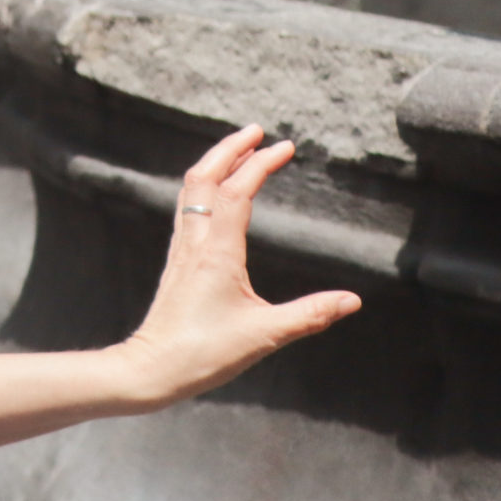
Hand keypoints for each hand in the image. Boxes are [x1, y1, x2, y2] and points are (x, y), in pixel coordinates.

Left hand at [110, 127, 359, 407]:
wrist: (148, 370)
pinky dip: (204, 188)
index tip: (285, 146)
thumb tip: (352, 301)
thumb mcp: (264, 335)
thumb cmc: (202, 354)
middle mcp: (195, 244)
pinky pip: (188, 211)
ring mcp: (181, 252)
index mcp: (216, 254)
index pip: (237, 191)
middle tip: (258, 131)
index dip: (260, 164)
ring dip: (214, 164)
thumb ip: (309, 315)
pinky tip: (215, 194)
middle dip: (230, 149)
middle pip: (204, 178)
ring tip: (239, 150)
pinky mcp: (177, 264)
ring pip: (191, 192)